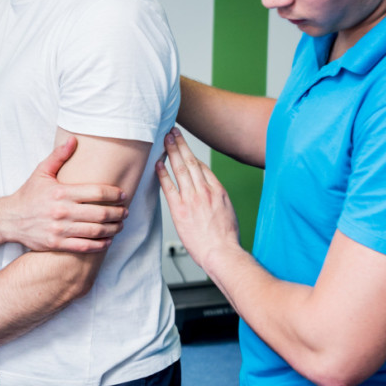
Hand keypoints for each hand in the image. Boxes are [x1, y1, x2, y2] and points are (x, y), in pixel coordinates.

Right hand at [0, 135, 128, 252]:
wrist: (10, 219)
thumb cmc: (28, 195)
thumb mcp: (41, 172)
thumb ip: (59, 156)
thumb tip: (74, 139)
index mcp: (61, 192)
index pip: (96, 192)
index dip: (114, 194)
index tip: (122, 194)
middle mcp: (62, 211)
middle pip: (100, 213)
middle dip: (118, 213)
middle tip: (126, 211)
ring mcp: (59, 229)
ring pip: (95, 231)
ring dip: (113, 229)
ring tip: (120, 225)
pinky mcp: (56, 244)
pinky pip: (84, 247)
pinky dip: (100, 245)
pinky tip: (107, 240)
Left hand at [155, 127, 241, 269]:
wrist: (222, 253)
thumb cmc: (226, 239)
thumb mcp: (228, 213)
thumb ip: (217, 201)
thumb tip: (210, 197)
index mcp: (218, 191)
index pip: (203, 168)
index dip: (192, 155)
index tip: (185, 147)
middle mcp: (205, 191)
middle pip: (191, 162)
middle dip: (181, 145)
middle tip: (173, 132)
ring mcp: (193, 198)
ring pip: (180, 169)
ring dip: (172, 151)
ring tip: (165, 139)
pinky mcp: (180, 209)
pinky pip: (169, 187)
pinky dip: (163, 173)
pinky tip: (158, 163)